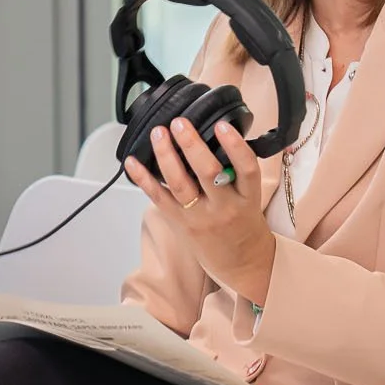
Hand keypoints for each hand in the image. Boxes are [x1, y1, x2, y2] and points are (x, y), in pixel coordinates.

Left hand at [123, 117, 276, 305]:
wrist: (241, 261)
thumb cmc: (243, 222)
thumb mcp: (251, 196)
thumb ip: (236, 170)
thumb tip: (216, 133)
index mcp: (247, 197)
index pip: (246, 169)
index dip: (235, 146)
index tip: (221, 125)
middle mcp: (224, 207)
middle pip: (208, 173)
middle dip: (191, 145)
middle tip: (179, 123)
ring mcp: (200, 216)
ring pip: (180, 184)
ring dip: (166, 156)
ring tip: (159, 134)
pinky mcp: (180, 223)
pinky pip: (159, 199)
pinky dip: (143, 179)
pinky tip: (132, 162)